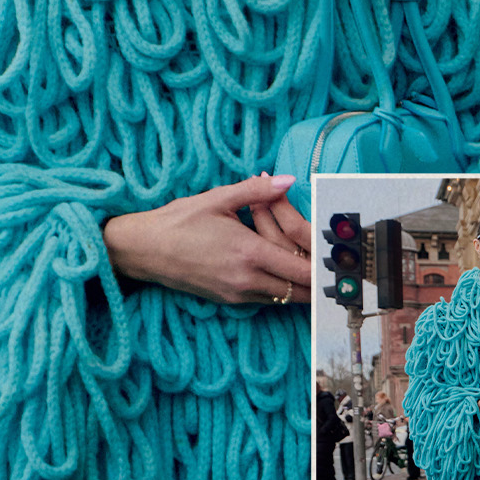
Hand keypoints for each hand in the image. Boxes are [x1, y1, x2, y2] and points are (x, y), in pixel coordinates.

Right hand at [102, 174, 311, 305]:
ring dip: (298, 286)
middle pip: (301, 292)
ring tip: (307, 267)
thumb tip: (288, 180)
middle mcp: (247, 279)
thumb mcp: (217, 199)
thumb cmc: (178, 221)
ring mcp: (237, 293)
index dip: (325, 269)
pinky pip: (265, 299)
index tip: (337, 259)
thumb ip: (257, 191)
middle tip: (332, 267)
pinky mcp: (228, 300)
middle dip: (319, 282)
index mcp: (249, 251)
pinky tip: (277, 271)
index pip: (303, 270)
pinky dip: (278, 288)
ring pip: (285, 298)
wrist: (143, 249)